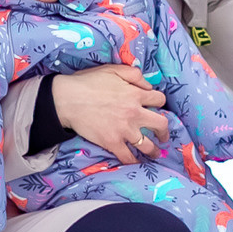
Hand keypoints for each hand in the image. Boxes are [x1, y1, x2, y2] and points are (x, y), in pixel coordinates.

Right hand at [48, 65, 169, 162]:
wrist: (68, 99)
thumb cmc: (88, 82)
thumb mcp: (113, 69)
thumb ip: (134, 74)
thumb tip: (148, 85)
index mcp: (136, 94)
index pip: (159, 99)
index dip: (159, 102)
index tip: (155, 107)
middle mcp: (135, 114)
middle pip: (161, 124)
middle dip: (165, 131)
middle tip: (163, 135)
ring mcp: (124, 130)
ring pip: (148, 145)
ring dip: (154, 150)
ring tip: (155, 153)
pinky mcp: (112, 143)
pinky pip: (128, 157)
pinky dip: (133, 161)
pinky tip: (135, 162)